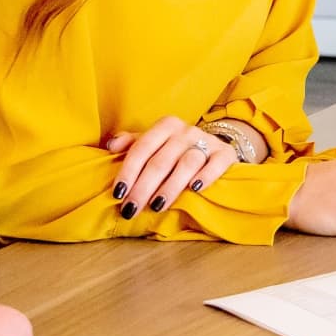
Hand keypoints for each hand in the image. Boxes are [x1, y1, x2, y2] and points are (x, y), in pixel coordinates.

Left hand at [105, 115, 238, 217]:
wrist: (214, 144)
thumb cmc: (176, 148)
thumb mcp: (154, 142)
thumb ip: (131, 143)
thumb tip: (110, 146)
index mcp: (165, 126)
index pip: (142, 148)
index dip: (128, 172)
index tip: (117, 194)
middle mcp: (186, 131)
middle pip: (161, 161)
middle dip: (143, 188)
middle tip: (131, 209)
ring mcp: (207, 141)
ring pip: (187, 163)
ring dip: (170, 186)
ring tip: (157, 206)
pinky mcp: (225, 154)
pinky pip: (216, 164)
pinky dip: (206, 176)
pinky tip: (195, 189)